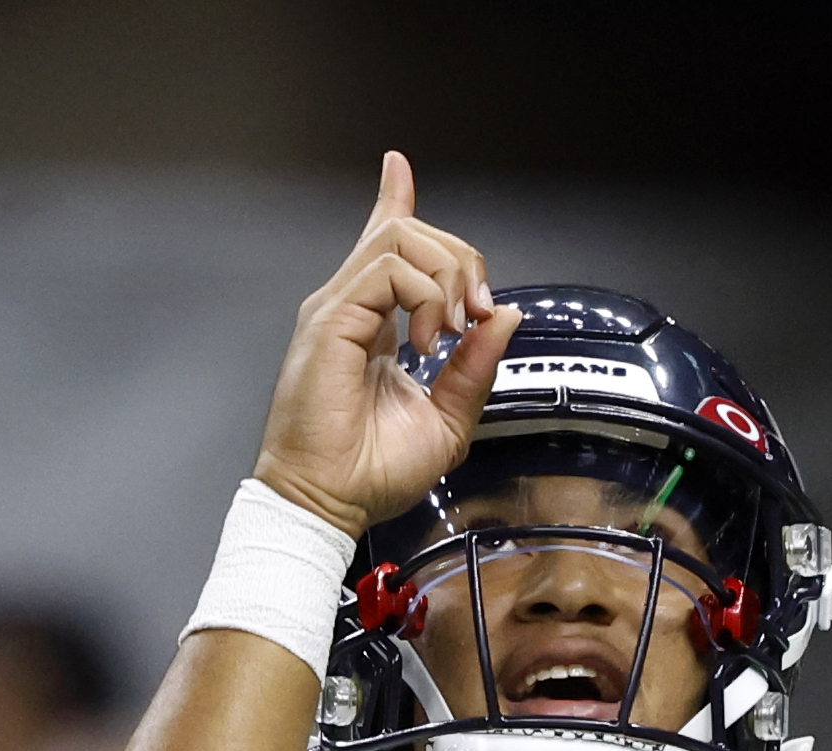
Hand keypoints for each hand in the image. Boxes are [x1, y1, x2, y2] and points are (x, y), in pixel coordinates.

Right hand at [251, 152, 517, 541]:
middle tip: (475, 316)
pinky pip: (389, 269)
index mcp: (371, 322)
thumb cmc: (367, 472)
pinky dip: (425, 297)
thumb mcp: (447, 419)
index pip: (382, 243)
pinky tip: (428, 341)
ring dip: (447, 279)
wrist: (328, 503)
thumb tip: (502, 320)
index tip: (398, 167)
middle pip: (408, 230)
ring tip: (448, 335)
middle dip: (460, 260)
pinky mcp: (331, 319)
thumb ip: (475, 367)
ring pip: (401, 237)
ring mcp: (337, 308)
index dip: (394, 197)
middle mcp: (350, 306)